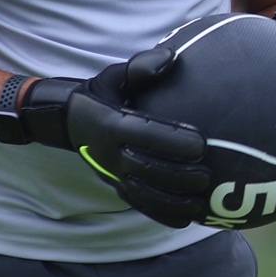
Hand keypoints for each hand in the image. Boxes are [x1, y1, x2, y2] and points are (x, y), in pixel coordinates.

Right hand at [18, 48, 208, 227]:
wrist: (68, 120)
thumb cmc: (103, 93)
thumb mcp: (115, 76)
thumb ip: (141, 67)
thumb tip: (171, 57)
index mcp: (111, 123)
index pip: (144, 134)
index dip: (172, 141)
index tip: (202, 144)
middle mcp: (109, 152)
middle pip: (146, 169)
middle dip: (178, 176)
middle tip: (207, 178)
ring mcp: (111, 172)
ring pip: (142, 192)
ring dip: (172, 201)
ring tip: (200, 204)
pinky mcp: (114, 185)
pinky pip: (137, 203)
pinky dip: (160, 213)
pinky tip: (185, 219)